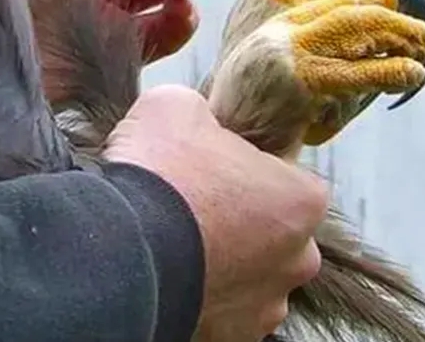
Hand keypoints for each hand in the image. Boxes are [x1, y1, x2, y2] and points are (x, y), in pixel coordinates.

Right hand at [105, 85, 326, 341]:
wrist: (121, 246)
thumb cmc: (161, 172)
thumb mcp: (177, 105)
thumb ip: (203, 111)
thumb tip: (196, 119)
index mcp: (302, 200)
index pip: (288, 174)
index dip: (250, 163)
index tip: (216, 159)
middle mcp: (298, 259)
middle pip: (276, 229)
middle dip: (243, 217)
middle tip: (195, 198)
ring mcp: (265, 304)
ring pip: (252, 272)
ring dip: (225, 257)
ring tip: (177, 236)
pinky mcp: (229, 334)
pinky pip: (224, 306)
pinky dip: (203, 289)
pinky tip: (171, 267)